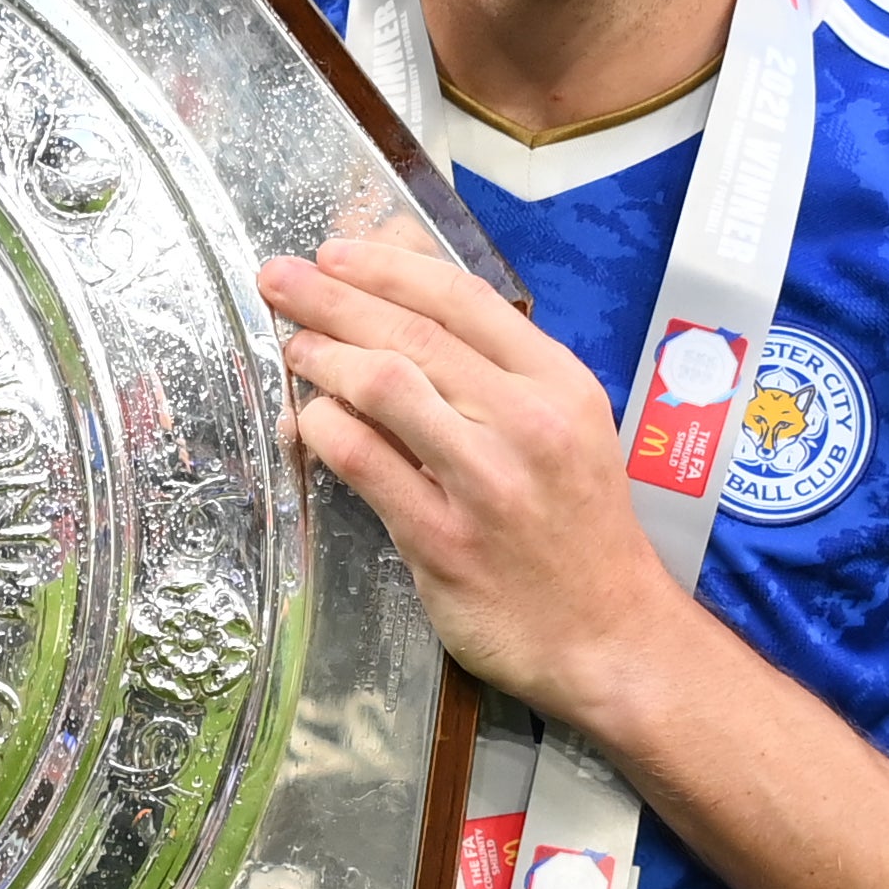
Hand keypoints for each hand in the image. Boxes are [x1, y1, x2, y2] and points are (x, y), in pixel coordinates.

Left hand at [256, 234, 678, 730]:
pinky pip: (363, 462)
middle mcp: (525, 422)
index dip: (387, 266)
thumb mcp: (567, 429)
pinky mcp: (442, 539)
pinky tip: (304, 420)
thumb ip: (499, 374)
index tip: (335, 253)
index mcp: (559, 384)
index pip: (461, 298)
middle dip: (332, 296)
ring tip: (291, 347)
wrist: (609, 636)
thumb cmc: (579, 531)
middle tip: (279, 279)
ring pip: (383, 385)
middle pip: (411, 332)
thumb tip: (403, 314)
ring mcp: (484, 481)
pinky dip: (322, 430)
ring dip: (322, 356)